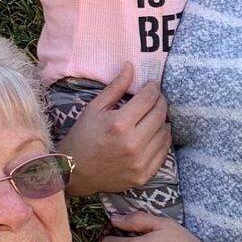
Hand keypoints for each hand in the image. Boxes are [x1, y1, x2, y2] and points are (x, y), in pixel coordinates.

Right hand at [57, 65, 170, 195]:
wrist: (75, 172)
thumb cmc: (83, 136)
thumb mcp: (95, 108)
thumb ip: (115, 87)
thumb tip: (131, 66)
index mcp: (119, 124)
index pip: (149, 98)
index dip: (153, 88)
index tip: (152, 85)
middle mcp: (133, 144)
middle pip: (160, 114)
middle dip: (160, 101)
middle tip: (155, 98)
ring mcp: (140, 162)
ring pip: (165, 133)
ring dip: (162, 120)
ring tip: (153, 116)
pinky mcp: (144, 175)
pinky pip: (164, 152)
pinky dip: (162, 140)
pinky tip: (154, 134)